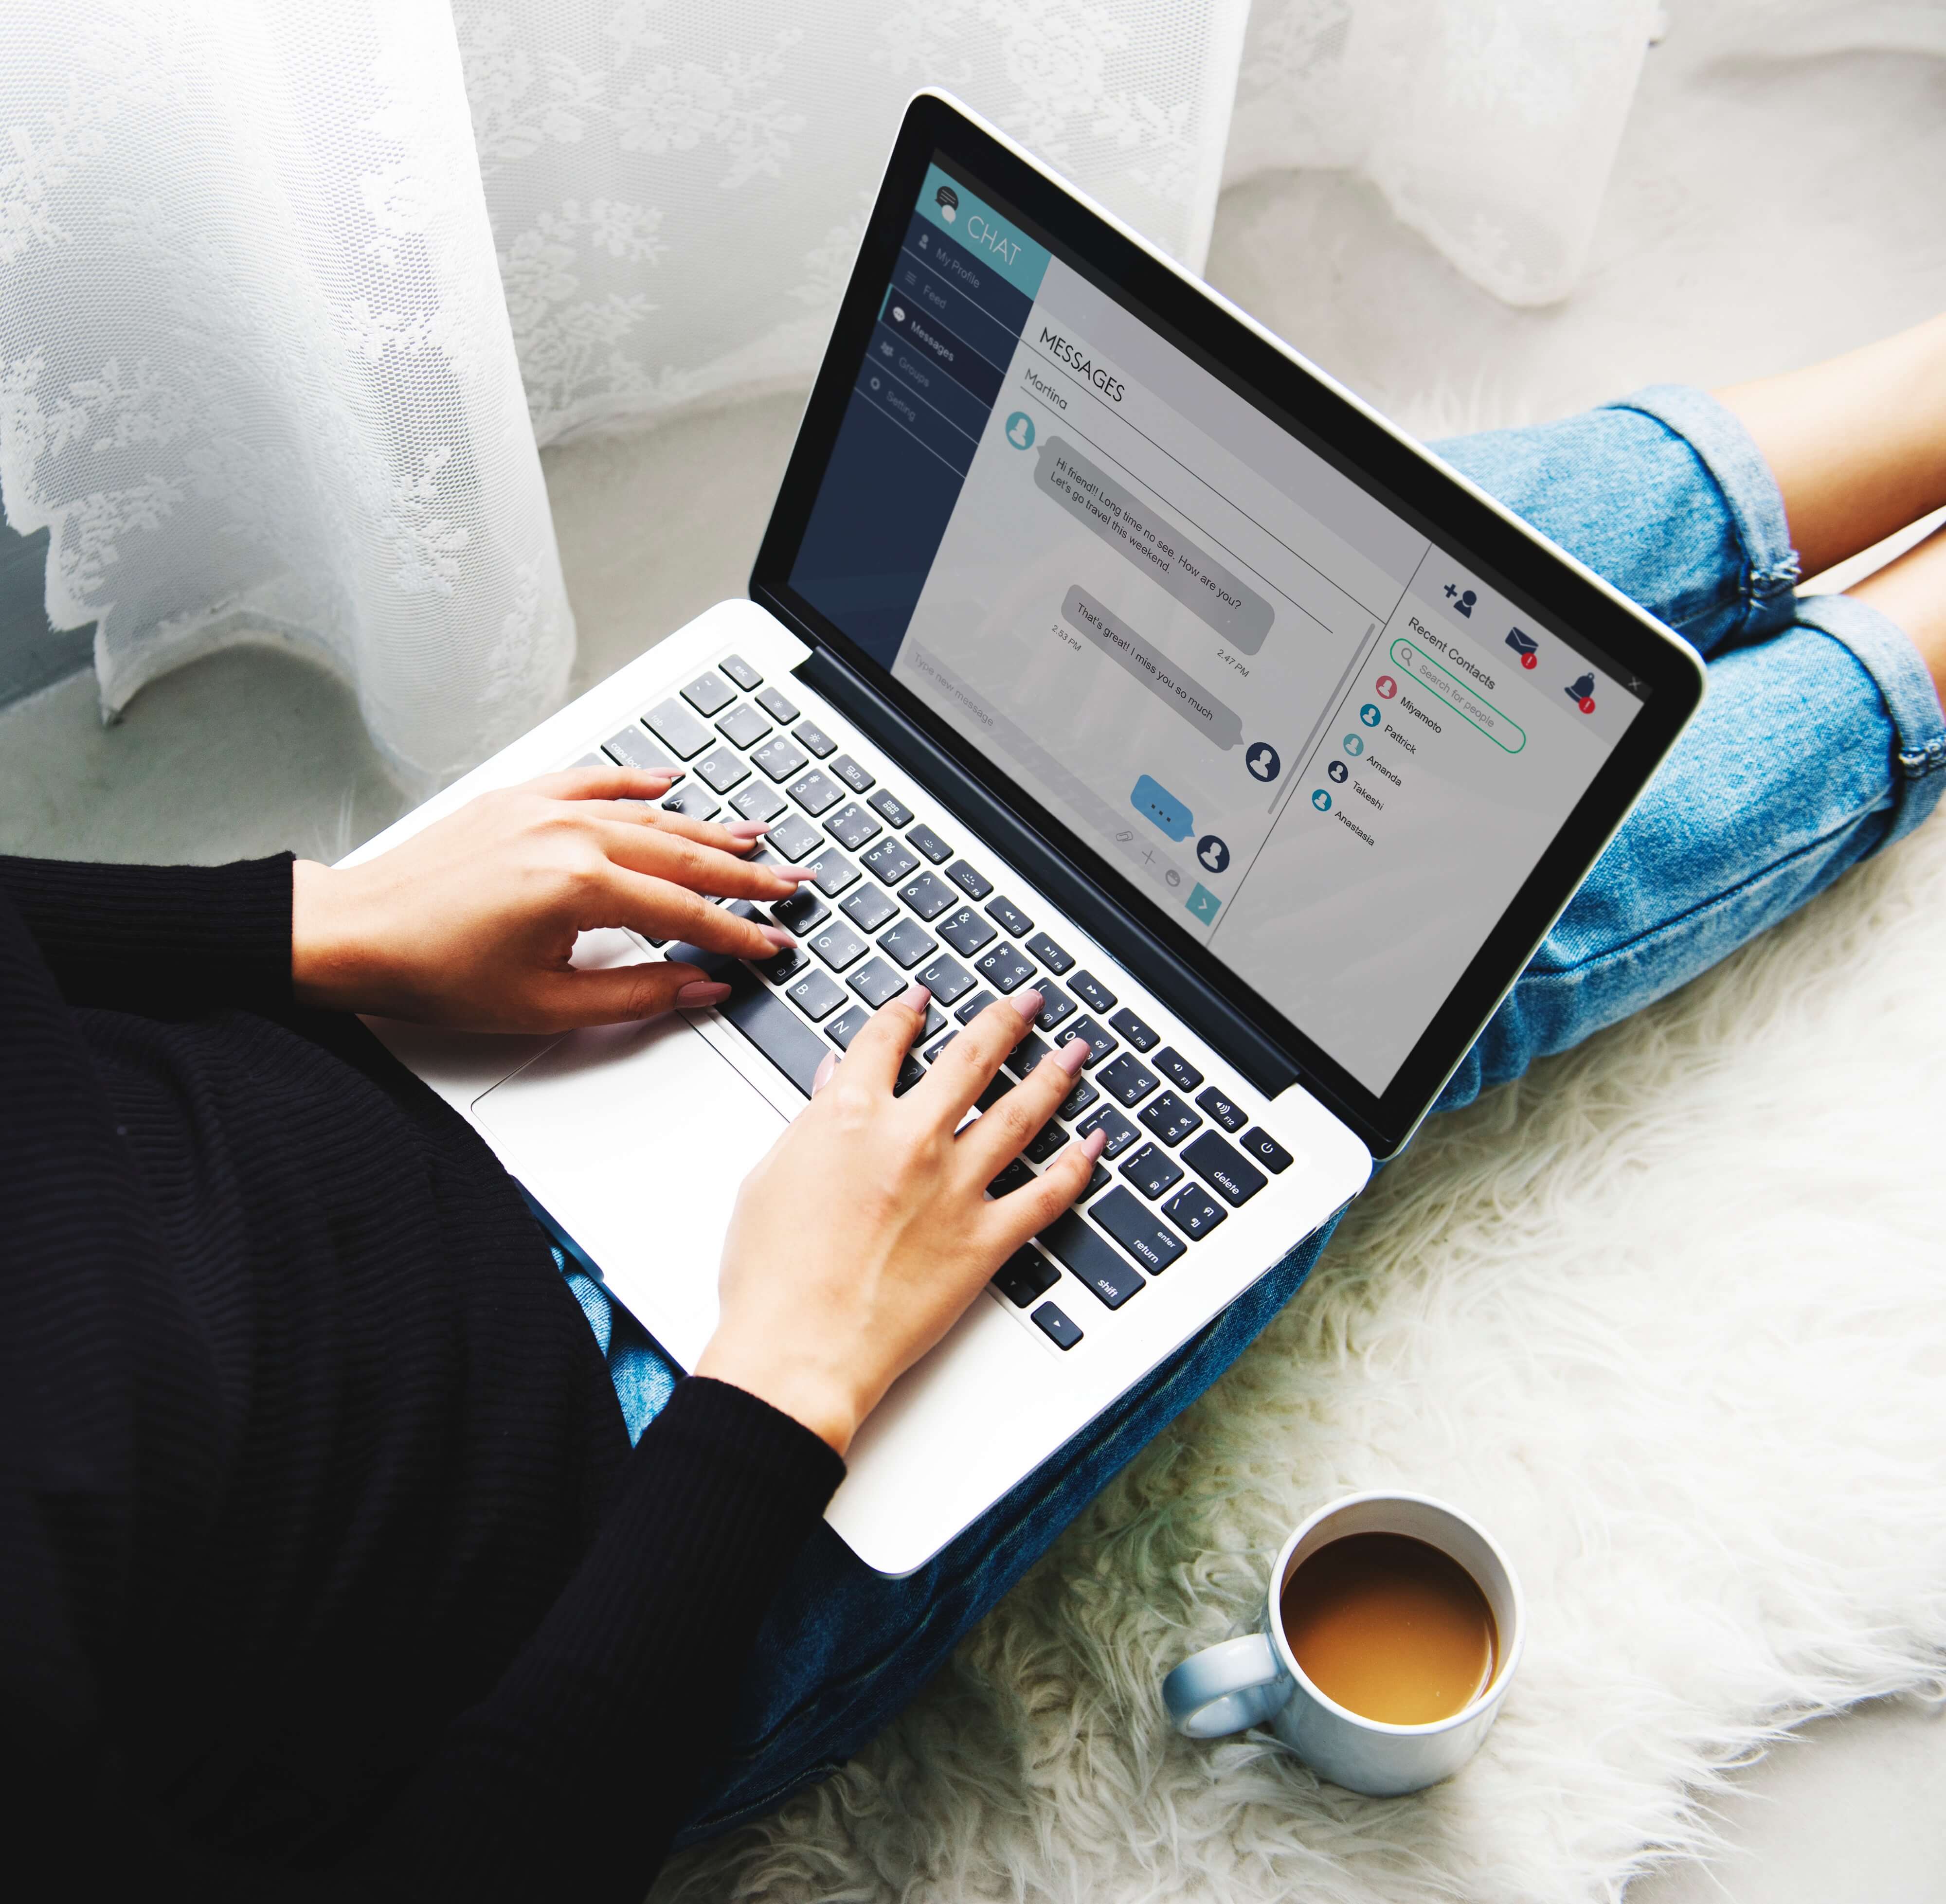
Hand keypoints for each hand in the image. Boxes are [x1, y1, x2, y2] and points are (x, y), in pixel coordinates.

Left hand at [290, 765, 816, 1030]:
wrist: (351, 933)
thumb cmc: (432, 972)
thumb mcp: (545, 1005)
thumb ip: (635, 995)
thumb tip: (700, 986)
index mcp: (579, 887)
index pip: (685, 913)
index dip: (737, 933)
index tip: (772, 944)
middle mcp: (568, 836)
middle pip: (681, 856)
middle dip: (744, 874)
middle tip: (790, 885)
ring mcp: (543, 810)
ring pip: (648, 816)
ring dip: (706, 829)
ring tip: (753, 838)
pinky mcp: (517, 800)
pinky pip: (594, 781)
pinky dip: (636, 782)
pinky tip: (669, 783)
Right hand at [696, 983, 1106, 1454]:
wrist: (798, 1350)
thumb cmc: (770, 1277)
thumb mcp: (770, 1179)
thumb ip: (809, 1123)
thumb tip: (829, 1084)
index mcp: (848, 1115)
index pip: (885, 1039)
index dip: (907, 1011)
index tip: (922, 999)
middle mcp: (910, 1140)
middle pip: (971, 1058)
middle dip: (1004, 1020)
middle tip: (1028, 1001)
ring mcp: (954, 1188)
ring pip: (1020, 1113)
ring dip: (1053, 1075)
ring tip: (1075, 1052)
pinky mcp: (985, 1240)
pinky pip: (1046, 1194)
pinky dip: (1077, 1165)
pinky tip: (1095, 1144)